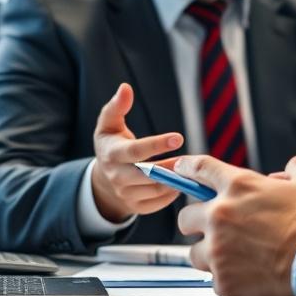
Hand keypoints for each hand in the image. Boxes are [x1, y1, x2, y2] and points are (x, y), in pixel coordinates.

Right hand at [90, 83, 184, 221]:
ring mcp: (126, 195)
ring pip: (156, 190)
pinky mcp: (136, 208)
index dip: (157, 144)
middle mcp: (117, 177)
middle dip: (170, 167)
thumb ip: (116, 106)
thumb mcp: (108, 124)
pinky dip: (173, 194)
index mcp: (112, 154)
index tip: (179, 137)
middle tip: (192, 159)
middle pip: (148, 174)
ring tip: (191, 169)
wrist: (103, 180)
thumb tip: (125, 87)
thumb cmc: (111, 144)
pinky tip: (183, 181)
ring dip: (175, 180)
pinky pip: (159, 203)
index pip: (136, 151)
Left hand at [175, 155, 295, 295]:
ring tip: (236, 259)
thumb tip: (294, 164)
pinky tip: (250, 278)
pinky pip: (215, 281)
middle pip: (185, 218)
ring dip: (210, 254)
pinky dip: (229, 280)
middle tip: (215, 229)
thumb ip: (295, 172)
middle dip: (197, 222)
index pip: (200, 169)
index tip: (180, 170)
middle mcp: (220, 216)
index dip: (187, 168)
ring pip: (195, 253)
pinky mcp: (223, 282)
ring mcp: (218, 251)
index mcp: (237, 187)